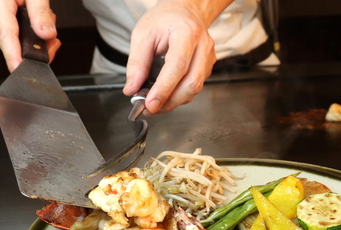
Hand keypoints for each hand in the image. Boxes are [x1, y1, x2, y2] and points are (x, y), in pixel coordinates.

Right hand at [0, 0, 60, 71]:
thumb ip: (41, 12)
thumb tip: (47, 34)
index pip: (6, 35)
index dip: (13, 55)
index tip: (19, 69)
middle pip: (12, 43)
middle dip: (36, 46)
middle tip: (54, 41)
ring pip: (13, 42)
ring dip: (32, 39)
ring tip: (43, 22)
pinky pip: (10, 37)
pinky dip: (25, 35)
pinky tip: (32, 24)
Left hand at [122, 0, 231, 114]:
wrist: (185, 11)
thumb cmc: (164, 20)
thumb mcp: (143, 34)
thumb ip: (137, 63)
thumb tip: (132, 89)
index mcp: (186, 34)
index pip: (178, 67)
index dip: (164, 89)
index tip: (150, 103)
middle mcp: (202, 46)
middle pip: (191, 83)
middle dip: (170, 101)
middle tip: (150, 108)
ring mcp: (208, 58)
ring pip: (195, 89)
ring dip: (174, 101)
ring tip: (155, 103)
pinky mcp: (208, 67)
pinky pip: (195, 87)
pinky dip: (179, 95)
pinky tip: (167, 94)